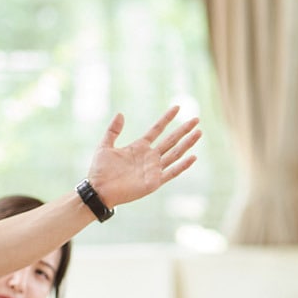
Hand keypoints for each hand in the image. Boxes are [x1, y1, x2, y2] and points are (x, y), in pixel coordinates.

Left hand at [87, 106, 201, 208]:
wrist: (98, 190)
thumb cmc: (100, 170)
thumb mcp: (105, 146)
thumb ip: (113, 130)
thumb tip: (120, 114)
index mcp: (139, 147)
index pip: (157, 129)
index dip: (166, 119)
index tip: (177, 107)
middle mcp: (149, 157)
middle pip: (171, 140)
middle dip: (183, 130)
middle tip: (196, 119)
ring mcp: (153, 169)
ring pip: (175, 153)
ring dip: (187, 143)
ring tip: (198, 132)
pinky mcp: (154, 182)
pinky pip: (171, 172)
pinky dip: (182, 165)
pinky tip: (193, 157)